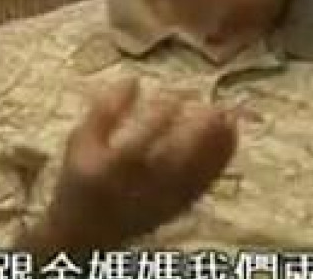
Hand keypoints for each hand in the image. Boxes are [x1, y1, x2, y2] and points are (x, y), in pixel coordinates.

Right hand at [44, 78, 237, 248]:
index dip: (160, 119)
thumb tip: (133, 79)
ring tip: (230, 116)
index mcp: (112, 170)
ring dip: (216, 144)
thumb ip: (105, 110)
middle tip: (214, 107)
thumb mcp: (81, 141)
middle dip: (198, 133)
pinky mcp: (179, 207)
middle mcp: (141, 188)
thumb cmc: (82, 178)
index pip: (140, 142)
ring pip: (196, 173)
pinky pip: (206, 183)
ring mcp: (163, 201)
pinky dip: (222, 159)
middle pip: (175, 161)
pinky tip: (231, 135)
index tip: (175, 97)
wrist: (85, 233)